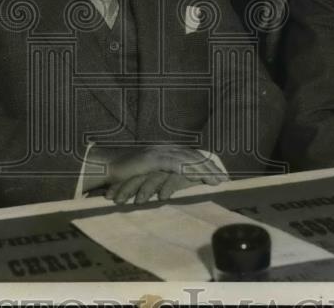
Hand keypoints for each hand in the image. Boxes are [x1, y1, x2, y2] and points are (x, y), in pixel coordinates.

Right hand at [84, 145, 226, 200]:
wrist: (109, 167)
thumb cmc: (129, 175)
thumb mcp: (151, 175)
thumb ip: (165, 177)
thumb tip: (181, 185)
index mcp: (167, 151)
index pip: (192, 155)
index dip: (207, 164)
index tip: (220, 175)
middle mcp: (165, 148)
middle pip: (194, 155)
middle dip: (210, 167)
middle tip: (225, 179)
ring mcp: (159, 152)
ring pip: (188, 158)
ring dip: (204, 169)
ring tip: (216, 180)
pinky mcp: (153, 159)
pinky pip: (174, 164)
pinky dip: (188, 170)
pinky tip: (198, 176)